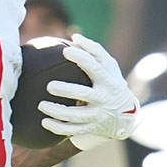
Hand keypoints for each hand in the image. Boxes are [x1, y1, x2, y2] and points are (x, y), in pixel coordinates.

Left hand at [38, 34, 138, 150]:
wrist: (126, 117)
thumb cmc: (111, 83)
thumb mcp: (110, 67)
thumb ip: (94, 51)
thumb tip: (74, 36)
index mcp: (108, 81)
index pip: (95, 67)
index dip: (82, 58)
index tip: (66, 51)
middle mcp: (104, 99)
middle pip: (84, 95)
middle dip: (66, 90)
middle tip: (49, 86)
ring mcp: (98, 116)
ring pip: (75, 116)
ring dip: (57, 112)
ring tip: (41, 105)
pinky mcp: (91, 128)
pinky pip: (73, 130)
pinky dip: (58, 128)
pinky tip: (44, 122)